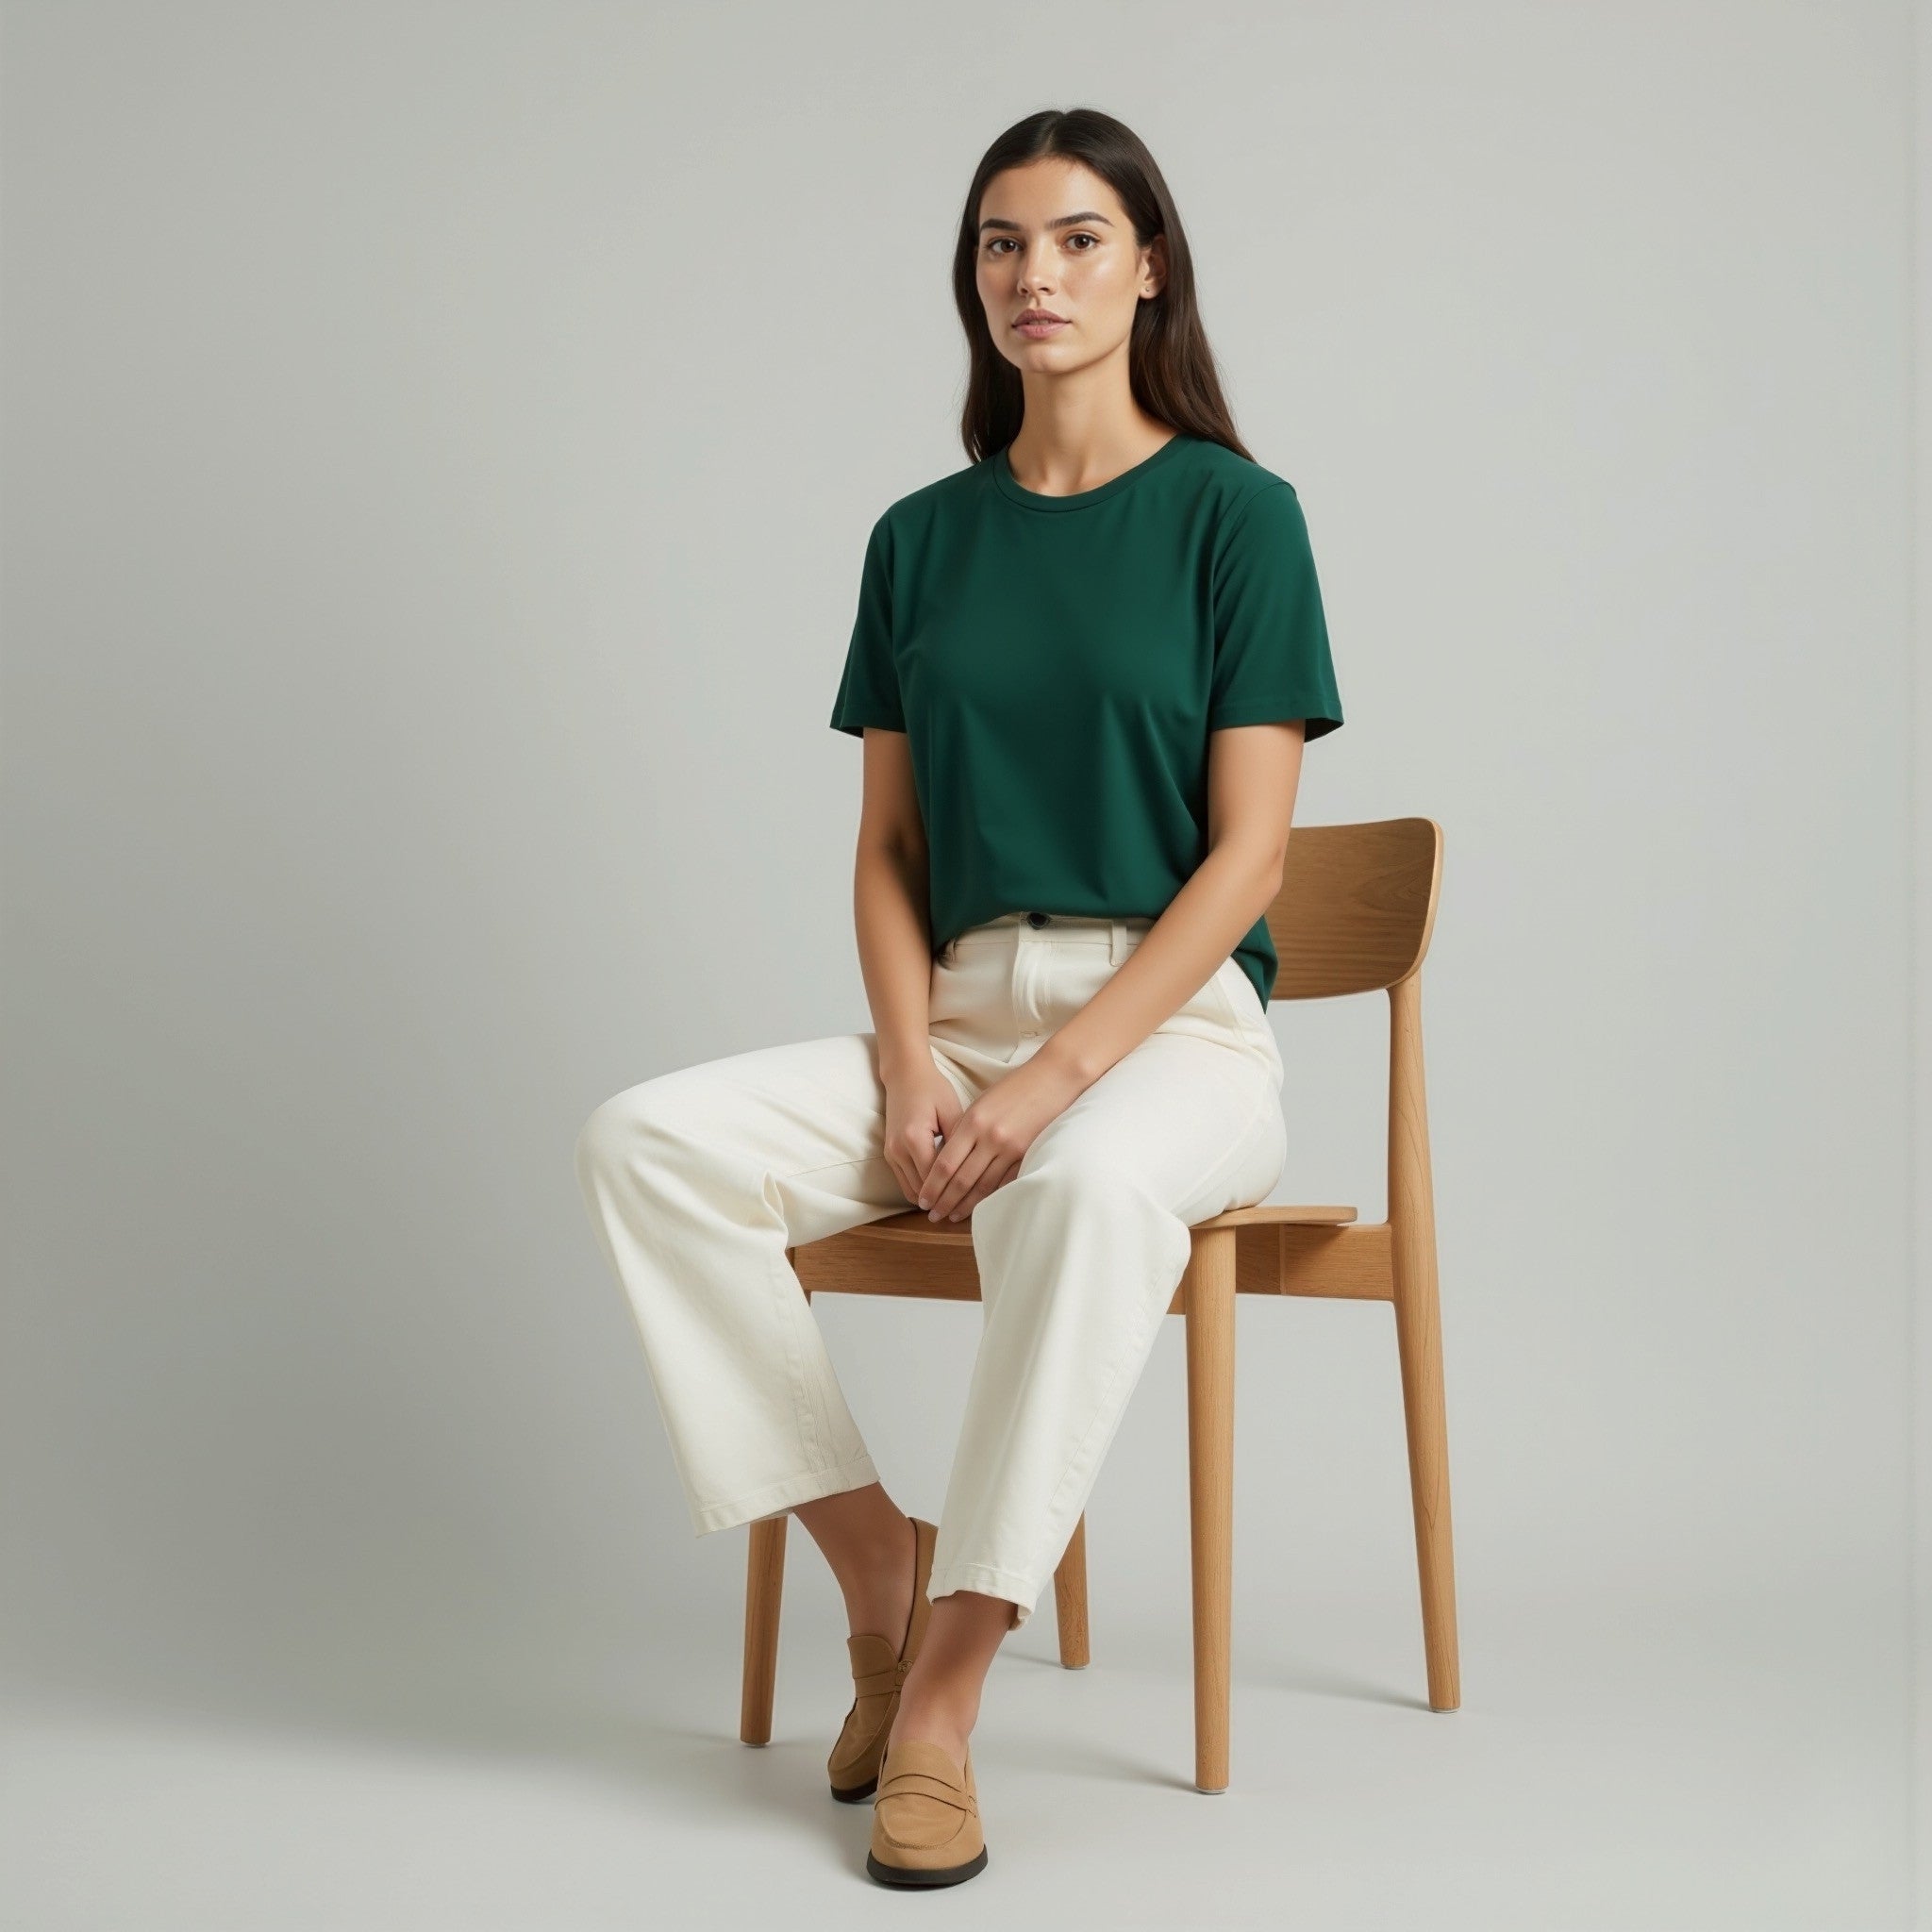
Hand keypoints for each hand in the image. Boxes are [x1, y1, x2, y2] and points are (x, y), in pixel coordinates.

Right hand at [881, 1064, 963, 1207]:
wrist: (904, 1076)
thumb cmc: (932, 1089)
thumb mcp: (952, 1111)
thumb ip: (960, 1141)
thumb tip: (972, 1168)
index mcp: (914, 1138)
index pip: (935, 1178)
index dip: (952, 1194)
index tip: (970, 1205)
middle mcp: (898, 1149)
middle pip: (921, 1190)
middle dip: (941, 1203)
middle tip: (963, 1213)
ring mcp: (891, 1153)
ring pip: (910, 1191)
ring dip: (929, 1200)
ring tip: (952, 1207)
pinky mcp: (890, 1154)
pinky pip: (905, 1182)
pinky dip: (920, 1190)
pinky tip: (939, 1192)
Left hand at [916, 1053, 1089, 1222]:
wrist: (1053, 1078)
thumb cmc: (1014, 1087)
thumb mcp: (982, 1102)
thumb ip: (965, 1128)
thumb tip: (948, 1157)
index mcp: (973, 1122)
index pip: (946, 1163)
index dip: (932, 1186)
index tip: (923, 1199)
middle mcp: (989, 1137)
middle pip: (961, 1179)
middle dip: (944, 1201)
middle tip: (933, 1215)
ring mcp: (1010, 1148)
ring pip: (983, 1186)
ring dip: (966, 1204)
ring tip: (953, 1216)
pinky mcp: (1027, 1154)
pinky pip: (1004, 1182)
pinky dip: (990, 1196)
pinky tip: (981, 1206)